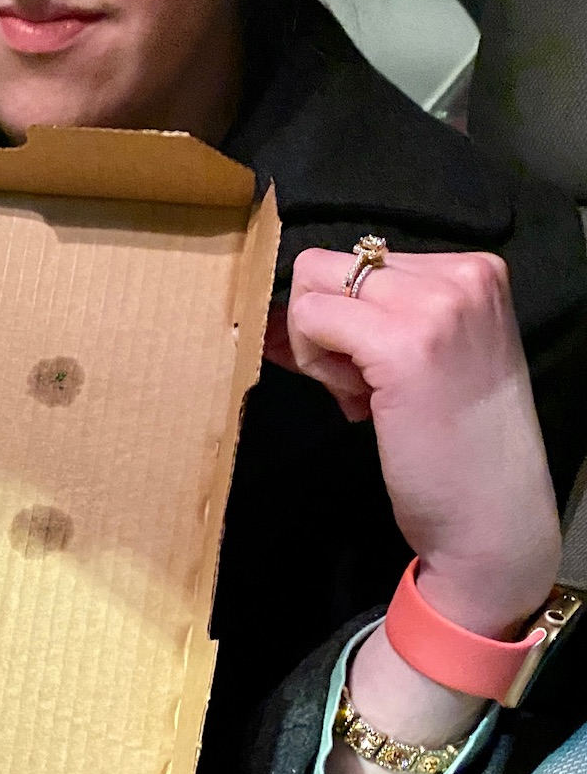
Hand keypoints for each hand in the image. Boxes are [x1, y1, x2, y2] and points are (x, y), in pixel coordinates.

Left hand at [284, 245, 561, 773]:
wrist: (491, 515)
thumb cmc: (456, 447)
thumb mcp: (432, 357)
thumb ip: (376, 320)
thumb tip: (282, 306)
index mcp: (476, 271)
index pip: (364, 259)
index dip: (342, 316)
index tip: (364, 370)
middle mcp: (461, 275)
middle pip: (330, 264)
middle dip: (324, 328)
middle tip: (359, 386)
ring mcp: (434, 304)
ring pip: (313, 288)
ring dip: (318, 347)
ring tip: (365, 397)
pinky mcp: (402, 343)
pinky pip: (310, 321)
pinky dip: (316, 365)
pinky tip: (360, 407)